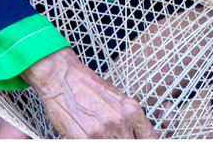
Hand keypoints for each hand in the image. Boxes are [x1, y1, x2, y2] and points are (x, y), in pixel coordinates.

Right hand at [22, 48, 156, 137]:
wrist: (63, 76)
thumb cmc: (87, 85)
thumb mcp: (117, 98)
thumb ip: (129, 117)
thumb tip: (137, 133)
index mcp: (132, 110)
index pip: (150, 137)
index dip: (145, 142)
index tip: (139, 140)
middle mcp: (119, 122)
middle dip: (125, 142)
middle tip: (116, 136)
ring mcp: (100, 132)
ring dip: (108, 141)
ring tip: (100, 134)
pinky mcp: (81, 138)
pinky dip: (93, 142)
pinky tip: (90, 136)